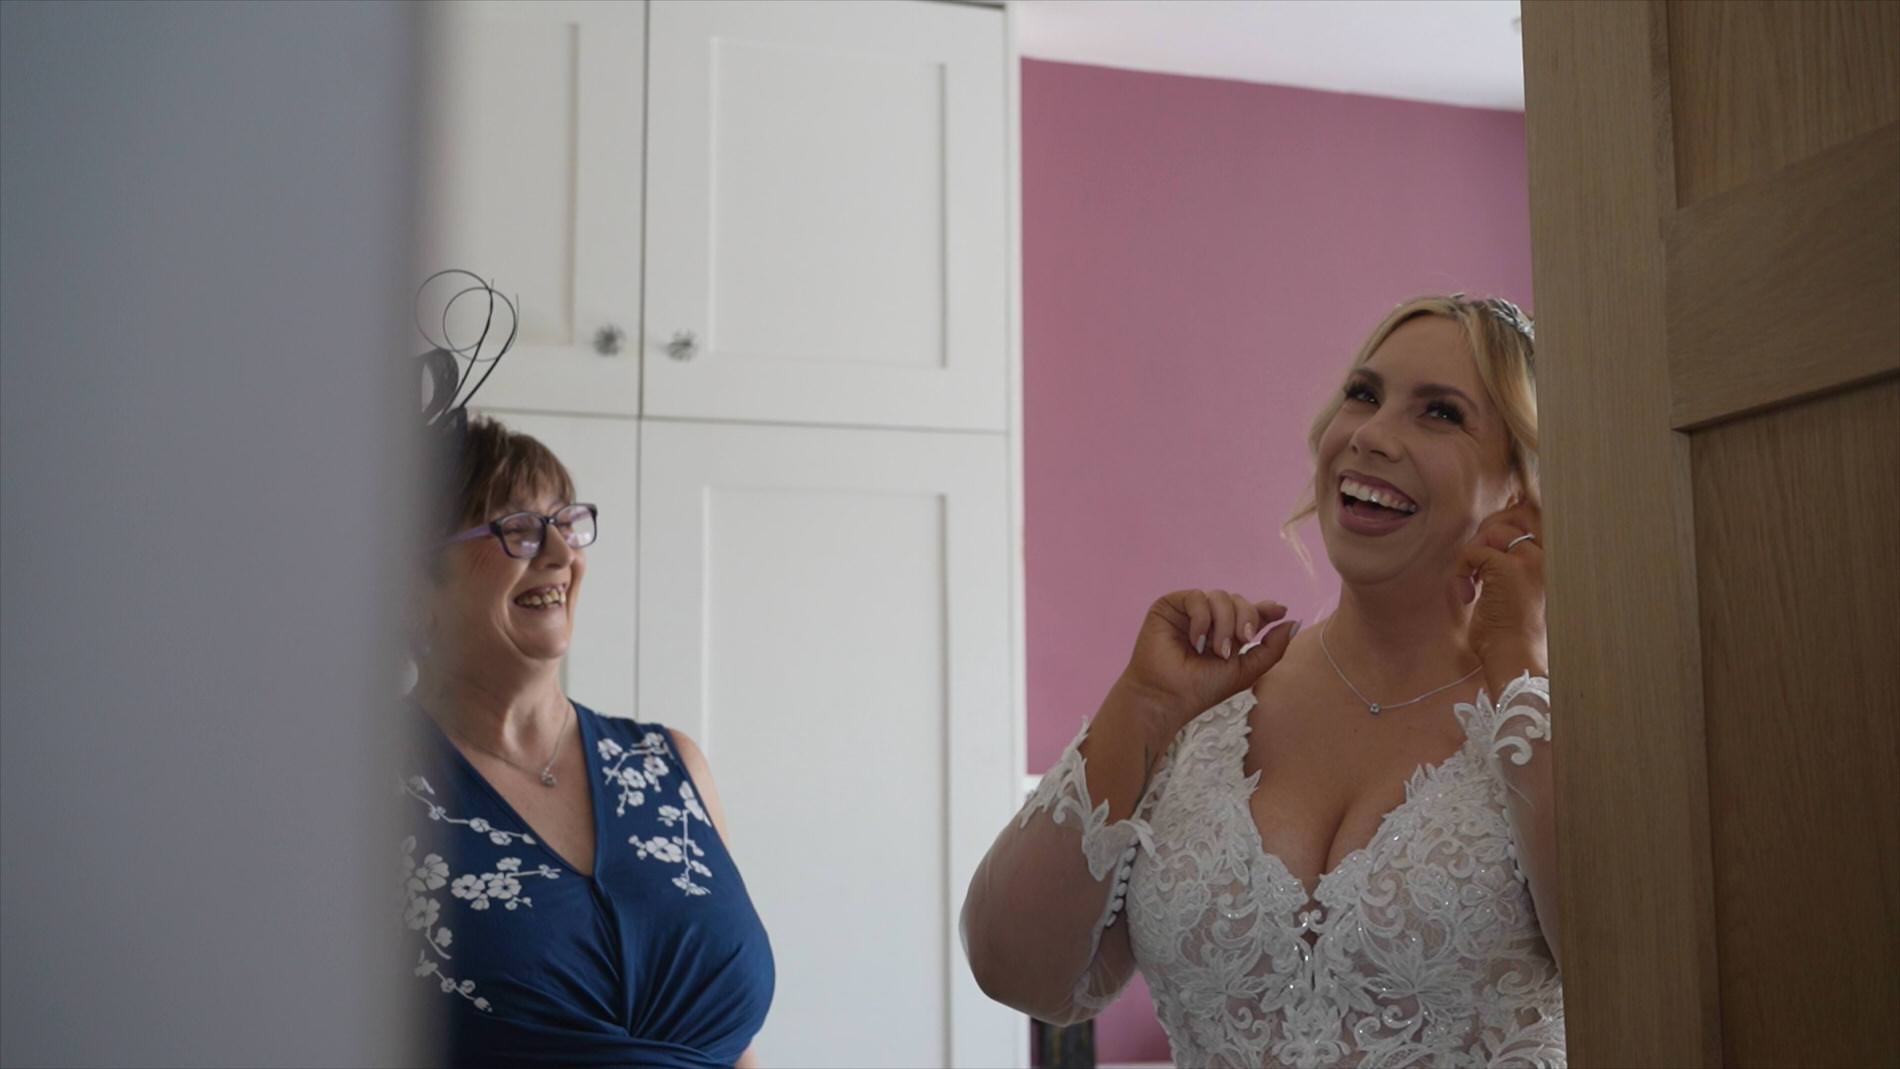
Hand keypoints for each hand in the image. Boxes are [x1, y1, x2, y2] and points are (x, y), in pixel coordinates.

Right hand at [1117, 590, 1297, 736]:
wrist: (1169, 697)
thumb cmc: (1203, 689)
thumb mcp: (1246, 670)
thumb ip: (1271, 648)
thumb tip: (1293, 620)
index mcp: (1227, 632)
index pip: (1250, 611)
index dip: (1264, 608)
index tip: (1279, 612)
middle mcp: (1210, 619)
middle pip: (1238, 600)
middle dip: (1244, 620)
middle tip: (1238, 645)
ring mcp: (1190, 612)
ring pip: (1220, 597)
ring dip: (1224, 624)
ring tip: (1215, 650)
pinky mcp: (1170, 606)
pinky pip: (1197, 597)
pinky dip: (1202, 619)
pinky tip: (1196, 640)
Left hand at [1458, 504, 1548, 685]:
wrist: (1518, 658)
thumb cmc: (1516, 634)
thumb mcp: (1523, 591)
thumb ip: (1516, 564)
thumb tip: (1490, 541)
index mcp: (1556, 562)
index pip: (1535, 519)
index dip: (1505, 528)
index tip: (1489, 554)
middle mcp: (1548, 557)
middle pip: (1514, 517)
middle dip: (1488, 534)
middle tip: (1476, 565)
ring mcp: (1529, 560)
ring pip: (1493, 530)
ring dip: (1473, 554)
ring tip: (1472, 584)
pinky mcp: (1506, 568)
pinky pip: (1473, 551)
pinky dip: (1461, 571)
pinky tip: (1467, 596)